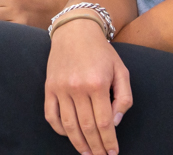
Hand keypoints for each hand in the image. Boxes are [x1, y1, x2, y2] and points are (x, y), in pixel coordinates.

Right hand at [45, 18, 131, 154]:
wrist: (75, 31)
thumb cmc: (102, 51)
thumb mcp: (121, 70)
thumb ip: (123, 97)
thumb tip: (115, 122)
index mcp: (98, 84)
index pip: (104, 123)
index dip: (109, 141)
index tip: (113, 152)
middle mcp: (78, 88)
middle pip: (87, 128)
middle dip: (96, 147)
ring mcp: (61, 88)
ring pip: (69, 126)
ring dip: (78, 144)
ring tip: (87, 153)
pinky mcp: (49, 87)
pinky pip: (52, 115)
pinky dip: (60, 129)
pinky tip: (69, 136)